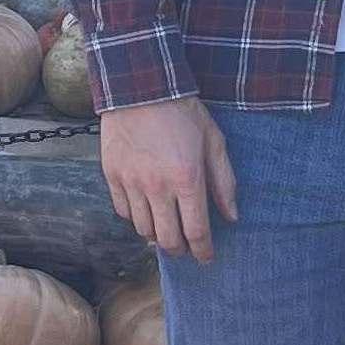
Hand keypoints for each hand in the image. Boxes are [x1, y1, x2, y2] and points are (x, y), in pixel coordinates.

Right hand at [99, 95, 238, 265]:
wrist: (141, 87)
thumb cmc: (183, 112)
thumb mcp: (213, 142)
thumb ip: (224, 181)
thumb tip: (231, 216)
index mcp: (187, 178)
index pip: (196, 231)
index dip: (203, 251)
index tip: (206, 257)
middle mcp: (157, 186)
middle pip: (168, 239)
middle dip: (180, 250)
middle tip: (186, 248)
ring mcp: (131, 182)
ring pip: (143, 229)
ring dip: (157, 235)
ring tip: (166, 229)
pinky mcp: (112, 175)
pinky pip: (123, 211)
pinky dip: (135, 217)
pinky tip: (146, 210)